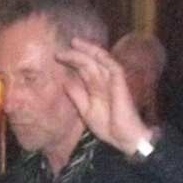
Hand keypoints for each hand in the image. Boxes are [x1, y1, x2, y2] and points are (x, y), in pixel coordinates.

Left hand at [56, 39, 150, 156]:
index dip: (71, 62)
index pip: (83, 69)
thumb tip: (64, 83)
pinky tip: (93, 52)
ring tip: (74, 43)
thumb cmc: (108, 127)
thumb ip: (77, 96)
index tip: (58, 57)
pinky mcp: (121, 83)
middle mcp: (104, 81)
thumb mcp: (86, 110)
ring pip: (100, 60)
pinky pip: (113, 66)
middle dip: (75, 54)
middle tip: (59, 51)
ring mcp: (113, 80)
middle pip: (89, 62)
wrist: (124, 138)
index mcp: (96, 87)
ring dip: (88, 51)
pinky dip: (104, 58)